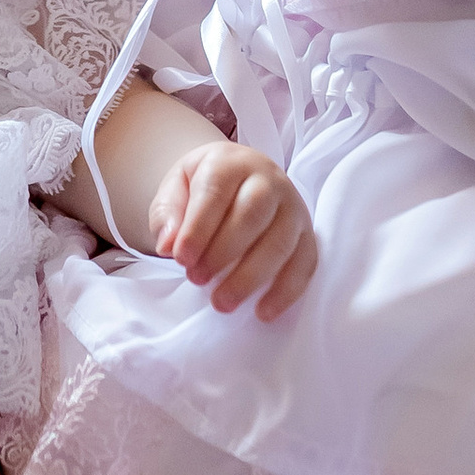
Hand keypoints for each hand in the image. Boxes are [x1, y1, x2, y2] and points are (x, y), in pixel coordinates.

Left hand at [147, 138, 315, 318]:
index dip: (198, 229)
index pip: (215, 193)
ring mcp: (293, 207)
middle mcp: (268, 180)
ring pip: (280, 243)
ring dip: (251, 278)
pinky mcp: (307, 234)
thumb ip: (167, 213)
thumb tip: (167, 245)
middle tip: (196, 280)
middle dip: (222, 254)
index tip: (180, 259)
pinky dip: (286, 291)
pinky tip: (262, 312)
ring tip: (222, 303)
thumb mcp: (175, 188)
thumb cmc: (203, 187)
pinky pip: (305, 263)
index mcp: (230, 163)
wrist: (238, 177)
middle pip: (252, 216)